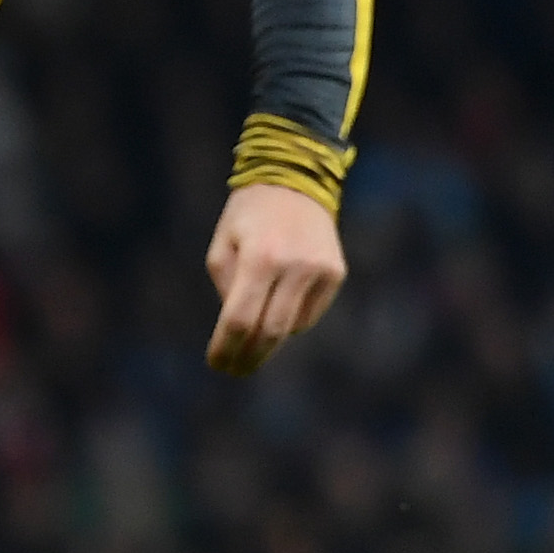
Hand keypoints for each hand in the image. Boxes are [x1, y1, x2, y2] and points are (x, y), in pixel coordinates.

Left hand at [202, 183, 344, 374]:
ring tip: (250, 342)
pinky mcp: (336, 273)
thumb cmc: (247, 217)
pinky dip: (290, 320)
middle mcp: (294, 266)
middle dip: (250, 356)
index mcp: (260, 258)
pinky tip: (277, 310)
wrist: (295, 181)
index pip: (240, 319)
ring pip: (292, 327)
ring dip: (269, 340)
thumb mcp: (222, 247)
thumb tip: (238, 333)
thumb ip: (227, 290)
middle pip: (271, 331)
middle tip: (234, 371)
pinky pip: (310, 313)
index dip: (226, 347)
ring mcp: (320, 270)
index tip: (217, 364)